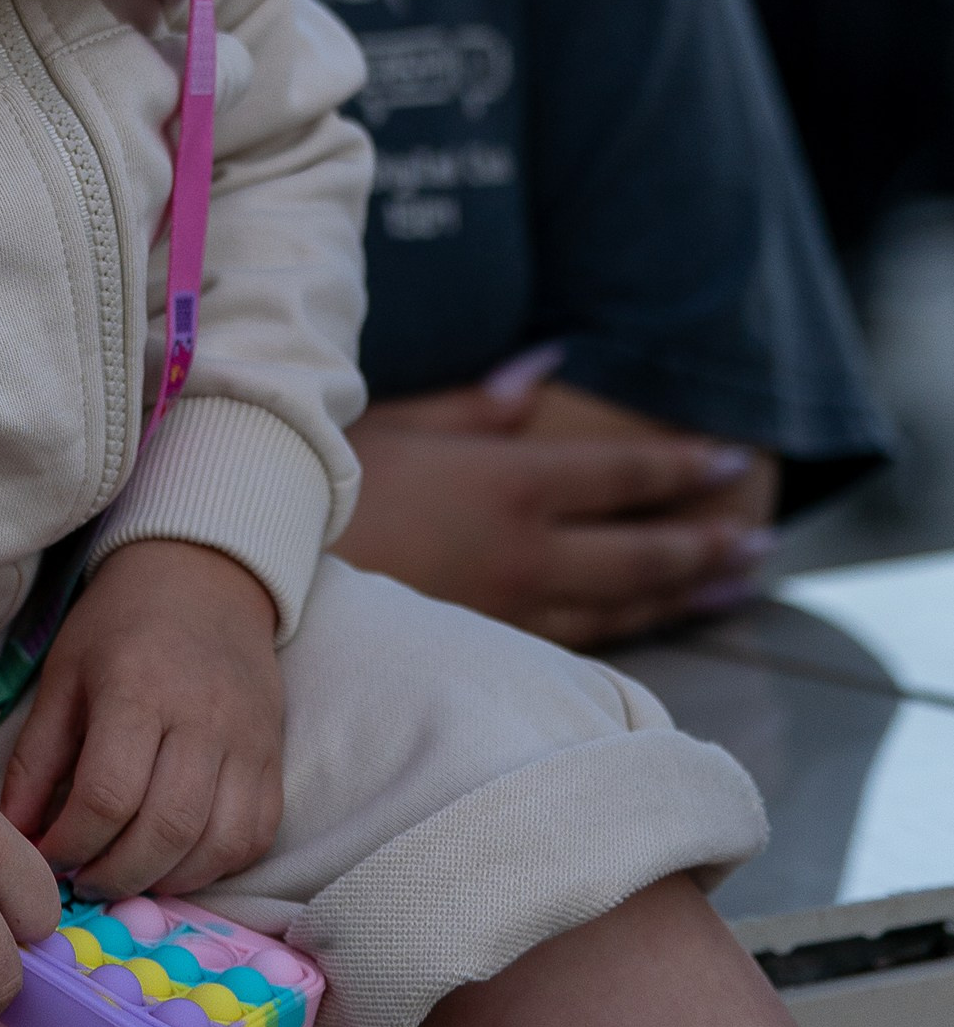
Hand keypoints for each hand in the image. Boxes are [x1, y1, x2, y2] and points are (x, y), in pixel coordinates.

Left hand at [0, 538, 283, 900]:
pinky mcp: (274, 758)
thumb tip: (17, 833)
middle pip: (164, 829)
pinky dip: (215, 866)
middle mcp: (201, 718)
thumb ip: (36, 759)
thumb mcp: (64, 676)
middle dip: (117, 875)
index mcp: (137, 689)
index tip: (51, 856)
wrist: (204, 579)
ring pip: (215, 843)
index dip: (72, 843)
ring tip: (128, 874)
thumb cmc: (121, 626)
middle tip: (87, 882)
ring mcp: (246, 741)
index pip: (107, 795)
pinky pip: (254, 837)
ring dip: (166, 880)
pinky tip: (177, 861)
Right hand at [341, 367, 776, 649]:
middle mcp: (526, 554)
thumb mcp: (397, 424)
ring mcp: (511, 615)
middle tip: (762, 541)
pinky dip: (629, 636)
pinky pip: (579, 648)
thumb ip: (478, 404)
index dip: (678, 468)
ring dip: (685, 596)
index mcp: (508, 484)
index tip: (730, 461)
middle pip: (639, 553)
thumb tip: (544, 366)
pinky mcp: (489, 660)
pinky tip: (650, 633)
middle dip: (705, 544)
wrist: (264, 583)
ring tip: (735, 586)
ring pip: (621, 609)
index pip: (617, 475)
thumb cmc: (323, 491)